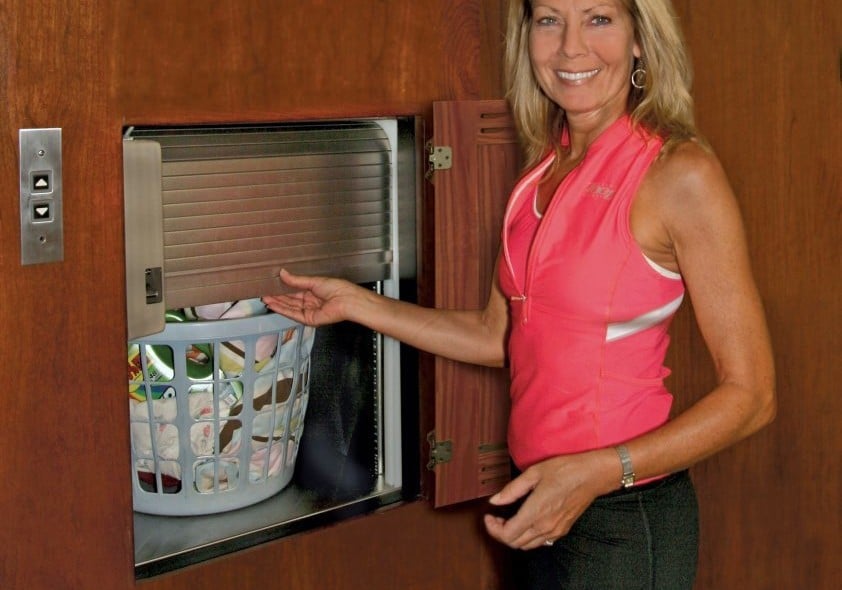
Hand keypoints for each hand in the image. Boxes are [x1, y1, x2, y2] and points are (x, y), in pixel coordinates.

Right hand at [262, 269, 360, 325]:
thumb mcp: (313, 281)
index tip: (270, 286)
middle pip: (290, 300)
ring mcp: (309, 311)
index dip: (282, 289)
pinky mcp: (308, 319)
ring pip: (289, 307)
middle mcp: (310, 302)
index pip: (294, 291)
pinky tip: (273, 305)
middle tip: (263, 293)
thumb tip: (282, 273)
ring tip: (264, 298)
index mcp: (313, 291)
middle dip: (277, 297)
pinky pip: (293, 314)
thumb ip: (296, 280)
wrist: (346, 300)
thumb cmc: (336, 288)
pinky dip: (282, 310)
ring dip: (277, 303)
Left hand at [483, 450, 615, 549]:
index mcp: (536, 512)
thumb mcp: (534, 473)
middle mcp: (545, 526)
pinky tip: (524, 522)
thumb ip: (512, 490)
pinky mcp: (562, 530)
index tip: (488, 516)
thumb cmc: (565, 470)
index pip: (508, 534)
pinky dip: (527, 538)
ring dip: (513, 537)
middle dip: (500, 532)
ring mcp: (555, 531)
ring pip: (527, 546)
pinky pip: (539, 542)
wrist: (592, 476)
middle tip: (495, 518)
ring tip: (507, 520)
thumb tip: (494, 501)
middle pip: (515, 543)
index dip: (493, 529)